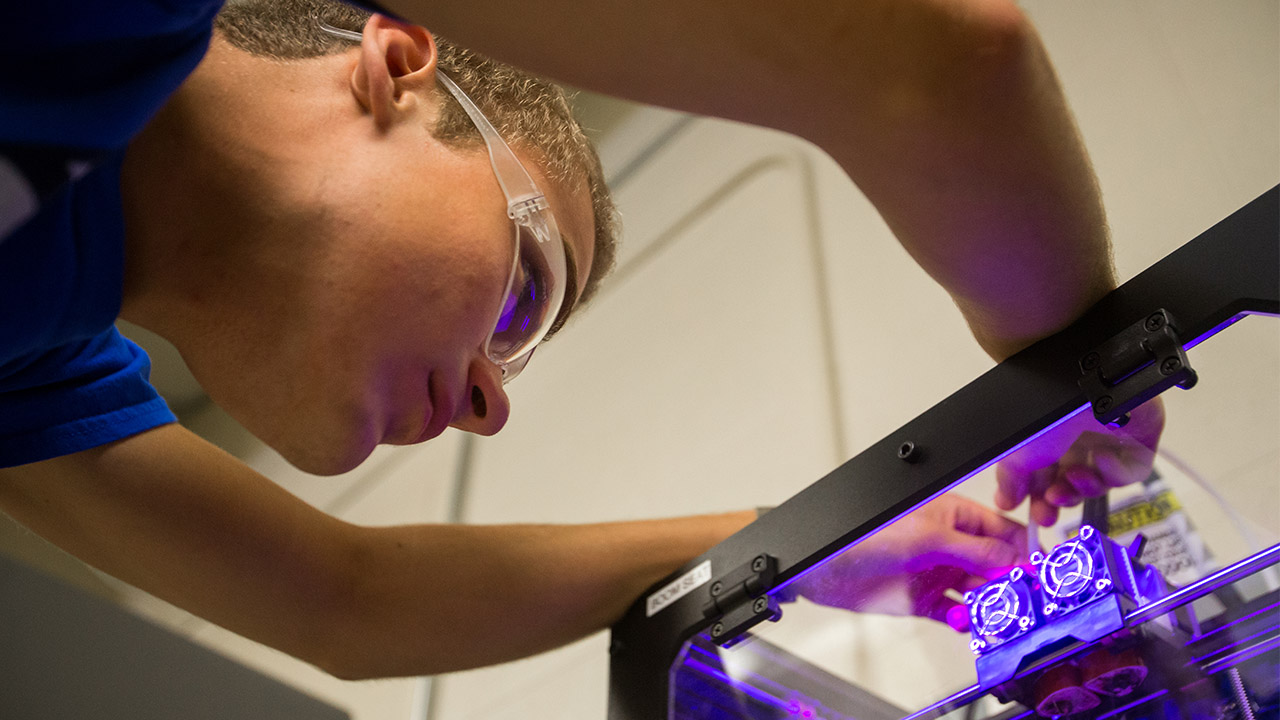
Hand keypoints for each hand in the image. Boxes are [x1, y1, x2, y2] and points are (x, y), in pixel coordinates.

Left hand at [792, 495, 1027, 628]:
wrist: (824, 566)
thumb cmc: (867, 535)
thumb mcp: (928, 538)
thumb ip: (974, 551)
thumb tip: (1014, 560)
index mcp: (954, 516)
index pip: (1002, 531)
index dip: (1023, 550)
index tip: (1042, 571)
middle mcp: (950, 544)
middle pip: (996, 565)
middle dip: (1011, 582)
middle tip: (1025, 599)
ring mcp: (939, 572)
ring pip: (979, 591)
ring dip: (990, 604)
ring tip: (994, 614)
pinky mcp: (925, 599)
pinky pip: (956, 612)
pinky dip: (966, 620)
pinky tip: (967, 622)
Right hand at [994, 397, 1164, 526]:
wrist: (1083, 390)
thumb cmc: (1048, 412)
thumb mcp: (1016, 453)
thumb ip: (1010, 480)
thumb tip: (1005, 500)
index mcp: (1049, 434)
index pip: (1043, 474)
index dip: (1036, 496)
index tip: (1028, 514)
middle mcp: (1077, 435)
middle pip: (1070, 481)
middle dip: (1058, 500)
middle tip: (1047, 515)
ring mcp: (1108, 439)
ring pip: (1098, 482)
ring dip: (1082, 489)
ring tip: (1070, 480)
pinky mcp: (1138, 441)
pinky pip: (1127, 472)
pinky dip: (1111, 474)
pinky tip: (1099, 458)